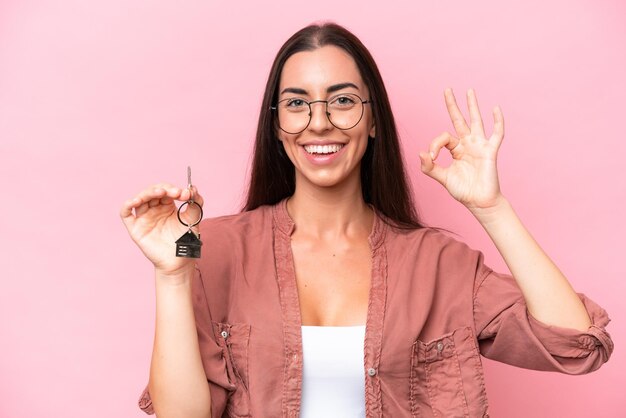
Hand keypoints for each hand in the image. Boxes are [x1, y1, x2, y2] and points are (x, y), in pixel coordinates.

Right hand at [120, 184, 203, 274]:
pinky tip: (136, 201)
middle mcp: (153, 210)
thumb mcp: (193, 220)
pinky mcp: (135, 228)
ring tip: (159, 192)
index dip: (174, 189)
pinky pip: (126, 213)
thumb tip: (193, 188)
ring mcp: (144, 218)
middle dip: (163, 189)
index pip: (166, 191)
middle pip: (152, 192)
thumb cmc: (185, 241)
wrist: (179, 261)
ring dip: (148, 193)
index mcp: (166, 206)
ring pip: (140, 199)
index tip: (185, 194)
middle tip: (175, 192)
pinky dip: (127, 205)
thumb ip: (196, 203)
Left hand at [419, 88, 504, 212]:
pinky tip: (495, 108)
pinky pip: (496, 134)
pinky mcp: (490, 151)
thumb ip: (430, 167)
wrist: (479, 202)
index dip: (435, 144)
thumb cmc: (463, 190)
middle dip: (453, 105)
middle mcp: (468, 144)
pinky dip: (497, 122)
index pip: (443, 137)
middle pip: (459, 120)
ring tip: (469, 91)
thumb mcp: (443, 178)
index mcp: (456, 149)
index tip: (431, 157)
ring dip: (472, 106)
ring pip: (476, 121)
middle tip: (447, 89)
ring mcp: (480, 146)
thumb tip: (421, 153)